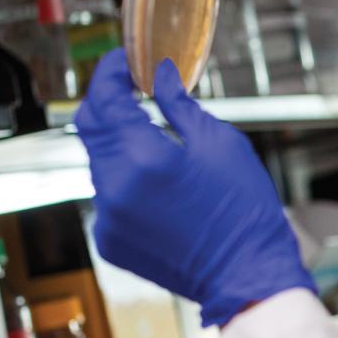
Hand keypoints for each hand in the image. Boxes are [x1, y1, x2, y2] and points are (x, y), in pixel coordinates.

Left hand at [74, 49, 315, 325]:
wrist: (247, 274)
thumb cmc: (245, 211)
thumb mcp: (222, 145)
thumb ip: (180, 106)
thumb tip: (161, 77)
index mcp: (143, 158)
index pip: (105, 99)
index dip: (111, 74)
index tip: (125, 63)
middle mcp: (114, 188)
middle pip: (90, 128)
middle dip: (109, 105)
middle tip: (134, 93)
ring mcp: (108, 218)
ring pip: (99, 163)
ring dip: (121, 147)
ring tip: (159, 147)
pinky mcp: (110, 241)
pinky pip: (108, 198)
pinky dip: (126, 183)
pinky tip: (161, 189)